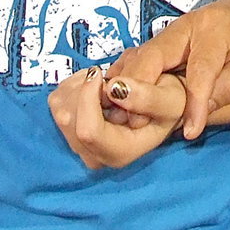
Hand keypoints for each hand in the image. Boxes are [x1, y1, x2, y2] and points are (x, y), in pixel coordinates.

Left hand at [48, 65, 185, 168]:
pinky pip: (57, 101)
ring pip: (60, 109)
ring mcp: (79, 146)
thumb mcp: (172, 99)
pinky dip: (73, 86)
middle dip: (85, 89)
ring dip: (79, 86)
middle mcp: (95, 156)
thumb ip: (148, 97)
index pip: (88, 132)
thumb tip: (115, 89)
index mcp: (120, 153)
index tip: (100, 73)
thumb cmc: (169, 103)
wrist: (162, 106)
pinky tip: (95, 86)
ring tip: (106, 82)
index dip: (89, 98)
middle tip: (109, 77)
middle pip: (70, 120)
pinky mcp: (68, 130)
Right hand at [107, 0, 229, 138]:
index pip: (201, 68)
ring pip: (139, 58)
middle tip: (135, 123)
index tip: (190, 131)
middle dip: (140, 88)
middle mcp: (185, 26)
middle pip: (154, 57)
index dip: (193, 102)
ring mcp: (168, 33)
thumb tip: (199, 113)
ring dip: (126, 87)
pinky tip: (116, 102)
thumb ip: (229, 86)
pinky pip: (136, 60)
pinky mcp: (160, 43)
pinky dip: (125, 80)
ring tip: (120, 117)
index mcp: (215, 28)